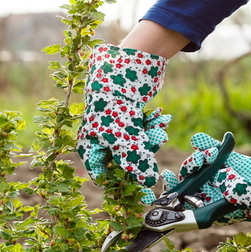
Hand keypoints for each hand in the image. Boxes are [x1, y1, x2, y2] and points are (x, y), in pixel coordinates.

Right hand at [77, 44, 169, 191]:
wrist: (119, 69)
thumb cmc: (115, 108)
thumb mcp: (127, 141)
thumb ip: (136, 164)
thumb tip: (148, 182)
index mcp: (89, 148)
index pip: (103, 176)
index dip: (121, 181)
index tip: (139, 181)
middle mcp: (98, 139)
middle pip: (122, 160)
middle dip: (142, 154)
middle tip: (155, 146)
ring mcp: (111, 127)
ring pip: (134, 144)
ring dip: (150, 139)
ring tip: (160, 128)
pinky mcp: (125, 116)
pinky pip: (140, 129)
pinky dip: (150, 126)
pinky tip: (160, 118)